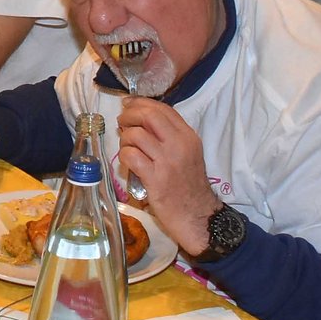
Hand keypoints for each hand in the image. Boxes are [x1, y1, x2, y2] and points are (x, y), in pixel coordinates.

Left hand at [115, 97, 219, 254]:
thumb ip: (168, 136)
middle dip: (129, 115)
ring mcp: (167, 162)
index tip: (129, 104)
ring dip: (124, 138)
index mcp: (188, 136)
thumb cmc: (189, 185)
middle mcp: (179, 145)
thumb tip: (140, 119)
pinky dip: (124, 156)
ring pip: (136, 135)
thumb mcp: (187, 154)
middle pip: (148, 116)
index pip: (163, 108)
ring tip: (127, 147)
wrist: (199, 216)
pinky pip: (130, 156)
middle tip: (122, 123)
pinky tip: (128, 162)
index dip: (141, 103)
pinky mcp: (155, 179)